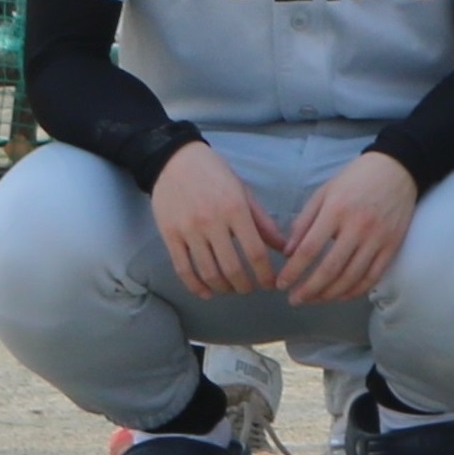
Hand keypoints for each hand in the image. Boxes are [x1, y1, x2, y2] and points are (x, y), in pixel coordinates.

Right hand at [148, 140, 281, 301]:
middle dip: (245, 285)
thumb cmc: (215, 174)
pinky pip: (182, 268)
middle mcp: (212, 222)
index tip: (271, 284)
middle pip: (232, 267)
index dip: (265, 274)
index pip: (255, 252)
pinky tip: (207, 293)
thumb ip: (262, 221)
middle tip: (251, 290)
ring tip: (232, 290)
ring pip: (208, 272)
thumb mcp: (244, 192)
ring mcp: (189, 231)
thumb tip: (283, 247)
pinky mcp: (170, 236)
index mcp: (236, 209)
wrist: (175, 161)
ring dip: (223, 288)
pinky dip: (196, 286)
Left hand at [275, 151, 420, 306]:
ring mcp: (378, 238)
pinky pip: (373, 276)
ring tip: (314, 300)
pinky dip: (356, 291)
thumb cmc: (355, 179)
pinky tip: (341, 296)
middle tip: (294, 300)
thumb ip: (304, 222)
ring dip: (329, 294)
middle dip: (309, 290)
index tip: (281, 284)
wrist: (398, 168)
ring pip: (351, 277)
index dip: (293, 271)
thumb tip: (288, 253)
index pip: (310, 249)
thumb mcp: (324, 192)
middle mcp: (358, 226)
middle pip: (330, 269)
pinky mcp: (393, 244)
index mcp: (336, 210)